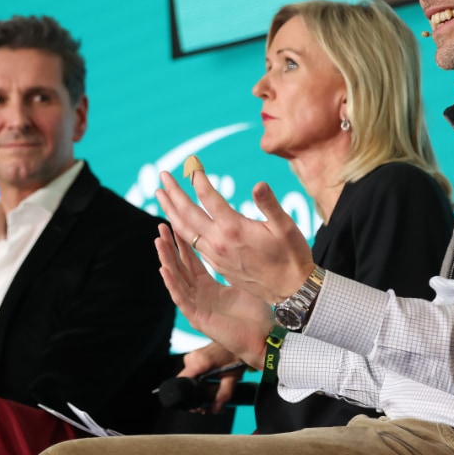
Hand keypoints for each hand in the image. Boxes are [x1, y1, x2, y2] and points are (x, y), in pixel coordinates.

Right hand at [156, 223, 273, 370]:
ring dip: (166, 260)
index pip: (191, 261)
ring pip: (176, 280)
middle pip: (179, 267)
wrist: (265, 338)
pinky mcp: (197, 318)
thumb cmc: (258, 314)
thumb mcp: (242, 283)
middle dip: (170, 246)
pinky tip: (164, 269)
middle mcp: (199, 295)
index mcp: (208, 287)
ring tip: (158, 241)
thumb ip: (233, 267)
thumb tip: (236, 245)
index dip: (183, 243)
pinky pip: (181, 299)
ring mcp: (196, 307)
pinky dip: (172, 284)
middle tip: (161, 226)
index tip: (176, 223)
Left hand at [157, 171, 315, 304]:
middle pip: (187, 213)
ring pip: (184, 230)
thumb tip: (258, 184)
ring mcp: (215, 255)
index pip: (209, 198)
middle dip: (173, 193)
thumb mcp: (286, 227)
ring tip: (160, 195)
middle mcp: (219, 242)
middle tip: (162, 175)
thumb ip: (269, 204)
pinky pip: (191, 244)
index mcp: (234, 229)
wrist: (291, 290)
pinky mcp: (216, 265)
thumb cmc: (292, 255)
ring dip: (170, 211)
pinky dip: (180, 228)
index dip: (199, 179)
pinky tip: (178, 222)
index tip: (192, 164)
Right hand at [177, 342, 243, 412]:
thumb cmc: (235, 356)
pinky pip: (192, 373)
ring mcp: (192, 356)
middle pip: (186, 383)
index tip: (196, 405)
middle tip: (208, 406)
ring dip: (198, 390)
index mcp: (198, 361)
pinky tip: (209, 386)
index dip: (188, 396)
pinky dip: (199, 382)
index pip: (182, 382)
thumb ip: (223, 395)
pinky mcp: (195, 357)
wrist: (238, 339)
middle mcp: (192, 358)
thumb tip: (215, 409)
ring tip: (212, 398)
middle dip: (196, 397)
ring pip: (190, 380)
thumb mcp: (232, 378)